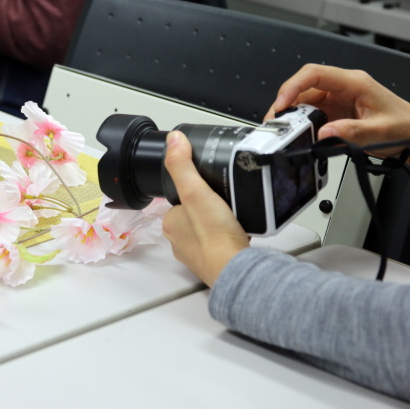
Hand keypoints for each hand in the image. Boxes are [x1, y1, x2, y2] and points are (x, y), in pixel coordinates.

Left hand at [161, 131, 249, 286]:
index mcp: (171, 223)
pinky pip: (221, 243)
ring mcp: (197, 254)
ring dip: (219, 223)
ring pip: (207, 230)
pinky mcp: (215, 262)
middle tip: (224, 203)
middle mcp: (179, 241)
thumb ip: (183, 166)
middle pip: (194, 214)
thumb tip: (173, 140)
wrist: (236, 268)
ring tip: (231, 217)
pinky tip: (238, 232)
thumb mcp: (196, 191)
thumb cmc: (215, 235)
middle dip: (208, 208)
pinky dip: (229, 237)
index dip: (194, 191)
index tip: (208, 189)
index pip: (178, 200)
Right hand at [266, 64, 409, 156]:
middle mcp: (342, 87)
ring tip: (283, 130)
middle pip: (303, 87)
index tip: (282, 103)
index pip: (315, 74)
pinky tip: (297, 133)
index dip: (293, 86)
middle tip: (275, 121)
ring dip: (291, 114)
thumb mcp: (380, 131)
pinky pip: (310, 113)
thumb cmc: (403, 126)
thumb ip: (352, 133)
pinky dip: (300, 123)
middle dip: (285, 103)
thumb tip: (325, 133)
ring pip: (303, 101)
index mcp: (354, 83)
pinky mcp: (333, 111)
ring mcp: (336, 99)